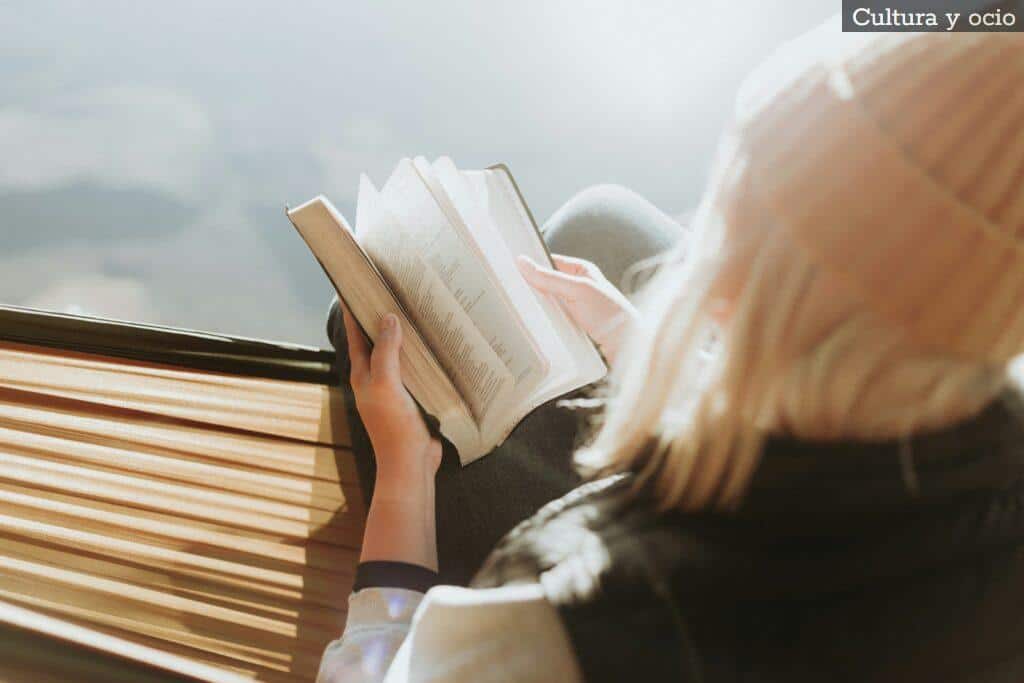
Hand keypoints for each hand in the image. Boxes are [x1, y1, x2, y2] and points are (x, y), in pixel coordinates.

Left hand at [341, 305, 441, 488]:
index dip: (352, 308)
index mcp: (363, 373)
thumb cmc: (393, 427)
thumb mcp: (386, 384)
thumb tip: (387, 318)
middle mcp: (376, 378)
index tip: (353, 284)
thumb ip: (385, 352)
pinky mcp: (413, 396)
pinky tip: (434, 344)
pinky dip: (421, 353)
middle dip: (379, 316)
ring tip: (414, 309)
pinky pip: (415, 368)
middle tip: (389, 289)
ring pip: (397, 353)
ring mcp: (394, 387)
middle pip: (375, 339)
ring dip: (404, 334)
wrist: (410, 464)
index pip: (354, 333)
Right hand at [518, 254, 637, 363]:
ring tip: (519, 309)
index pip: (549, 262)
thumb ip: (550, 278)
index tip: (511, 270)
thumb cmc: (610, 313)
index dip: (532, 265)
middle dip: (532, 288)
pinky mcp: (574, 324)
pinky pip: (553, 319)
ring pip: (548, 303)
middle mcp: (578, 286)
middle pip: (546, 284)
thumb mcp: (577, 290)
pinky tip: (535, 325)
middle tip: (511, 292)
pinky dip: (545, 321)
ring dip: (538, 308)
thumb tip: (523, 263)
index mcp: (581, 270)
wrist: (628, 344)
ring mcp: (575, 306)